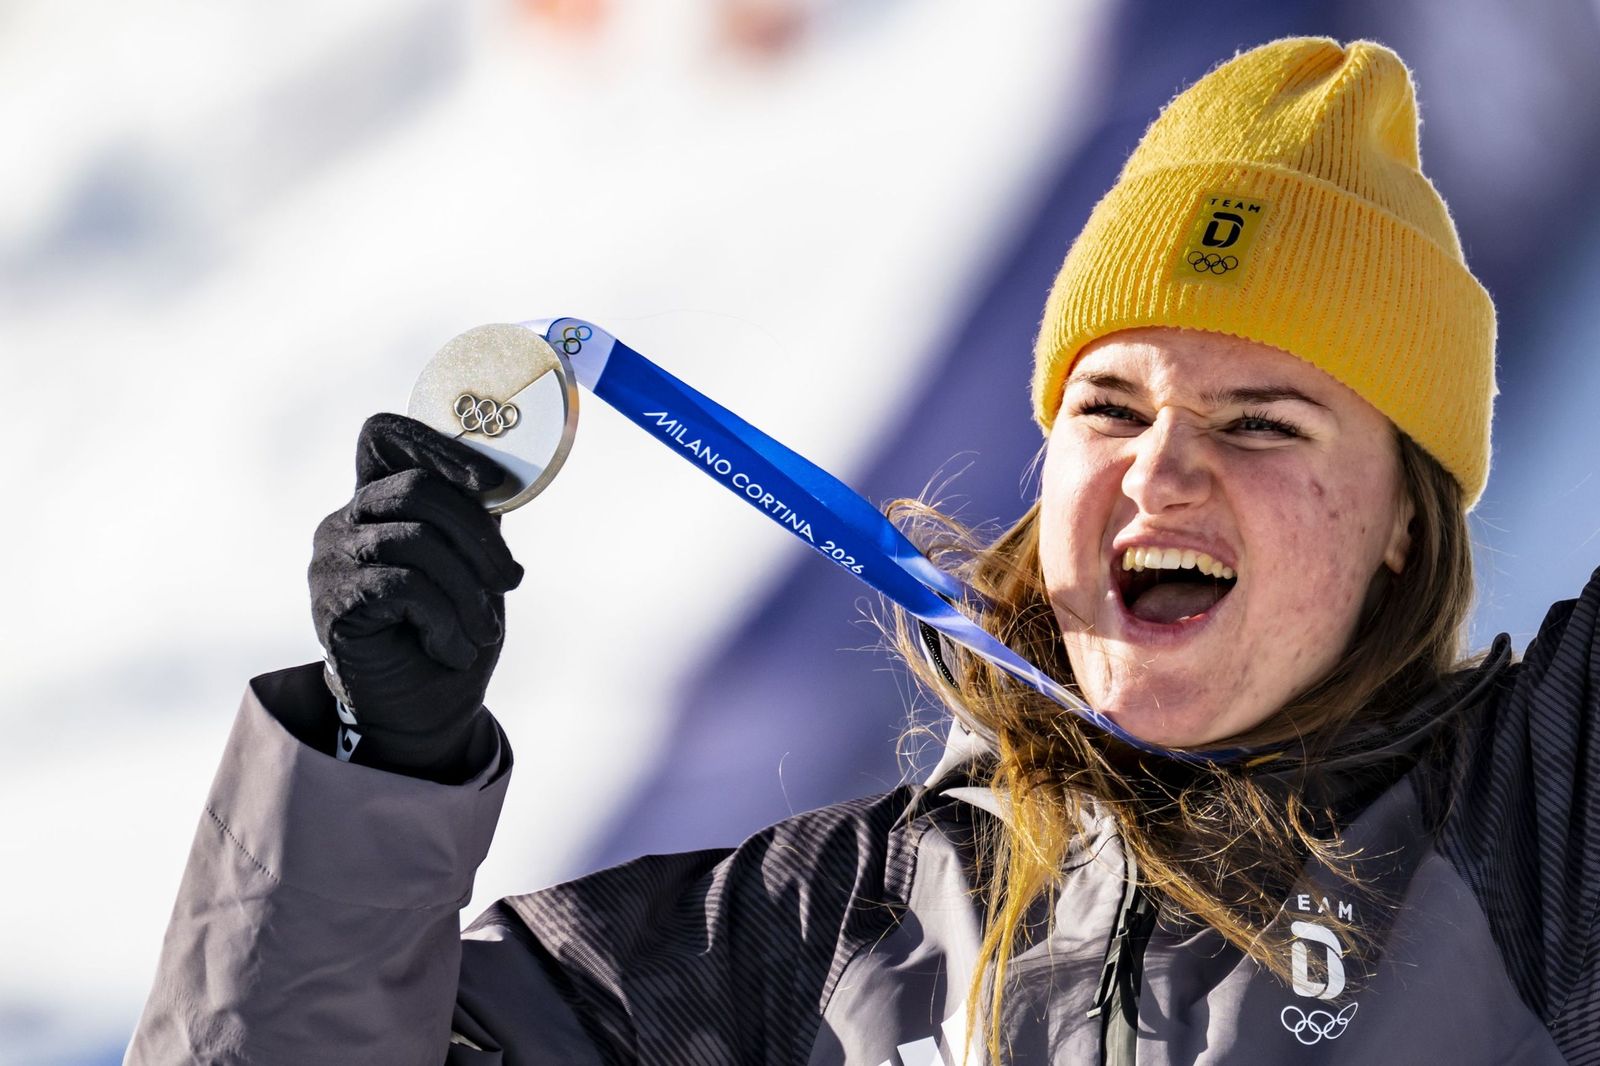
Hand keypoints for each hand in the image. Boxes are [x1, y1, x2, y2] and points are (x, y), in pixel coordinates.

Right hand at [309, 413, 523, 779]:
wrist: (424, 709)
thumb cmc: (452, 632)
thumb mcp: (476, 568)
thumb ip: (475, 520)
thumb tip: (498, 484)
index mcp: (381, 499)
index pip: (385, 436)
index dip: (436, 443)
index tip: (491, 483)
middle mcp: (348, 518)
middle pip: (416, 488)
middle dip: (478, 535)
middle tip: (511, 580)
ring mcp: (333, 558)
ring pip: (416, 541)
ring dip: (467, 590)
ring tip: (484, 630)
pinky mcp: (332, 601)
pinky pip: (402, 586)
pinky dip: (443, 620)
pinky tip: (453, 648)